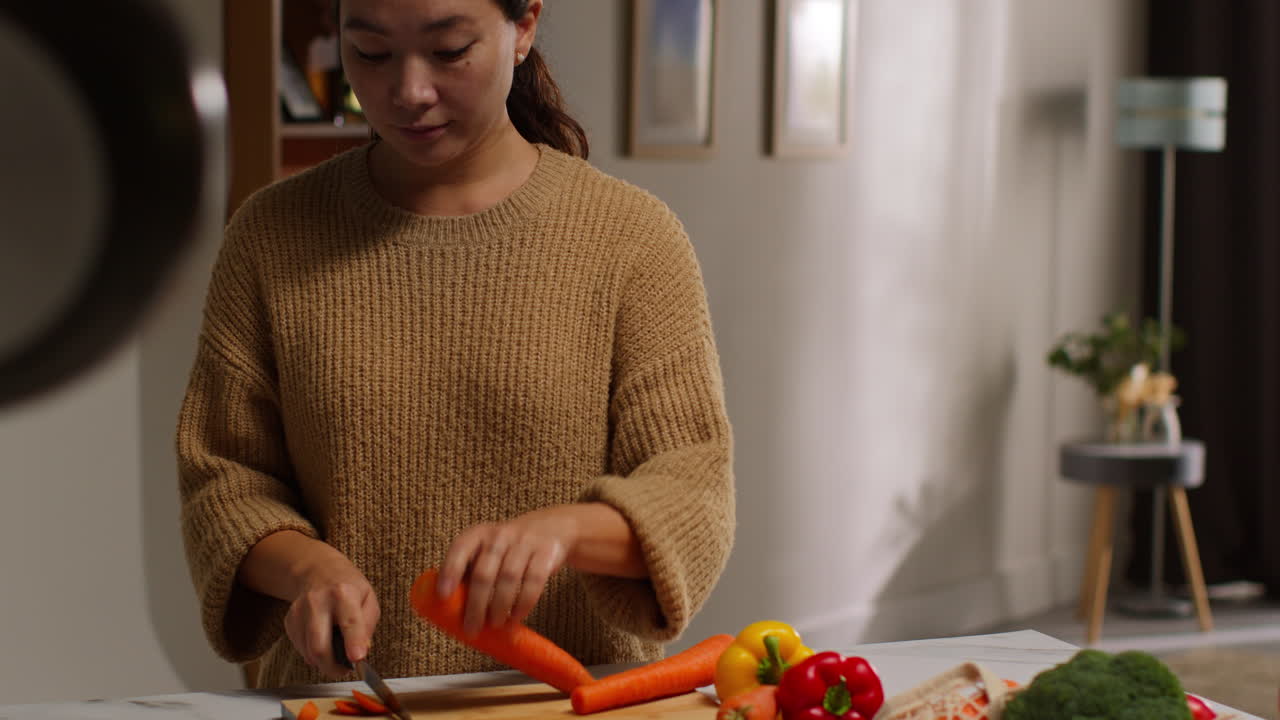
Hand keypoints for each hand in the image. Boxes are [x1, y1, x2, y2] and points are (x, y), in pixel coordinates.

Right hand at [282, 557, 380, 679]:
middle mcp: (318, 601)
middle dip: (332, 667)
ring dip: (323, 661)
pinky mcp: (289, 620)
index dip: (353, 642)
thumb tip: (362, 651)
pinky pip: (300, 647)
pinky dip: (312, 652)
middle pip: (319, 646)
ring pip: (308, 652)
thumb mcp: (368, 599)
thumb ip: (368, 625)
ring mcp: (299, 610)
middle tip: (343, 670)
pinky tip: (322, 640)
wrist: (318, 571)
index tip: (357, 658)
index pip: (349, 621)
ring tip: (335, 653)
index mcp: (343, 593)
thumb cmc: (348, 587)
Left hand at [437, 506, 574, 635]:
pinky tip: (516, 617)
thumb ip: (471, 570)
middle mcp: (500, 535)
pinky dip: (523, 603)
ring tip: (495, 624)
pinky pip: (534, 581)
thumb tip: (450, 610)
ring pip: (508, 578)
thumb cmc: (509, 548)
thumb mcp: (488, 550)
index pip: (460, 548)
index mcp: (479, 534)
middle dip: (476, 604)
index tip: (443, 595)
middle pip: (484, 572)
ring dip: (499, 606)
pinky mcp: (547, 552)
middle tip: (472, 628)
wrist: (552, 528)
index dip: (450, 570)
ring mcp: (525, 542)